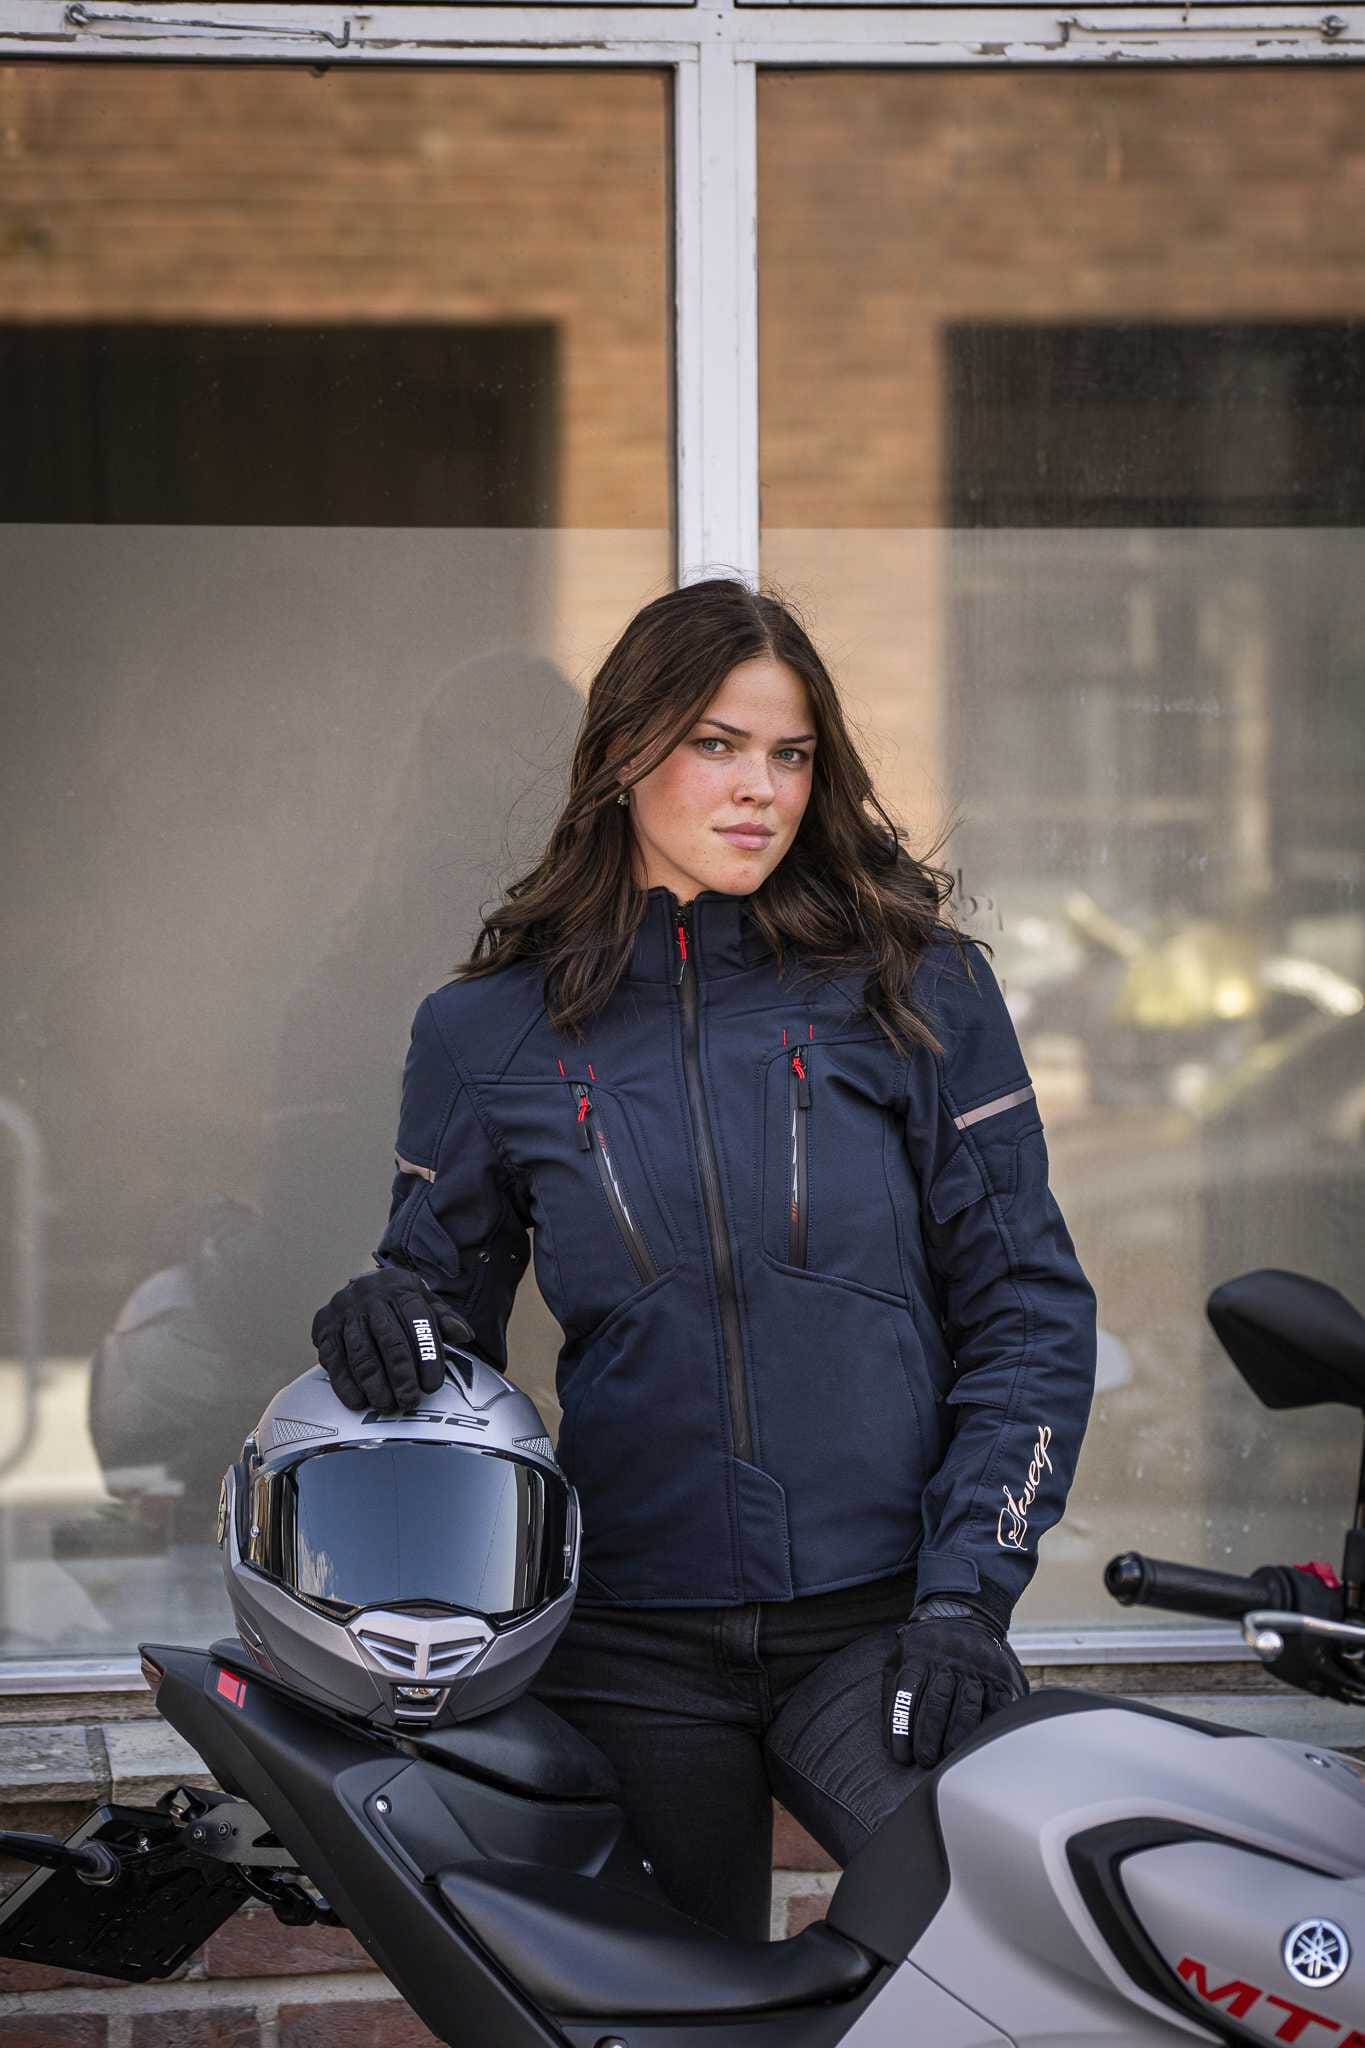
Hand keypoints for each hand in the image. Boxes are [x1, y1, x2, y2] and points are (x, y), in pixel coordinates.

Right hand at [310, 1267, 472, 1413]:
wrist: (359, 1286)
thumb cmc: (397, 1301)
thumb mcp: (423, 1302)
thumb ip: (444, 1320)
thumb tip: (465, 1335)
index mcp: (400, 1288)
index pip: (418, 1321)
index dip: (427, 1355)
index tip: (432, 1385)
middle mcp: (370, 1297)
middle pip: (390, 1340)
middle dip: (401, 1376)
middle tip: (409, 1401)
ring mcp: (344, 1312)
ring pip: (362, 1353)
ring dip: (375, 1385)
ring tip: (387, 1405)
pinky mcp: (324, 1328)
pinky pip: (334, 1360)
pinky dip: (346, 1384)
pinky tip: (358, 1401)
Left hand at [881, 1596, 1027, 1768]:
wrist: (966, 1615)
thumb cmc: (924, 1649)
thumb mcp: (900, 1657)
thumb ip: (892, 1694)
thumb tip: (889, 1741)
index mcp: (918, 1654)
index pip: (907, 1693)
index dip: (902, 1728)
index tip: (901, 1756)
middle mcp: (948, 1660)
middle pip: (937, 1703)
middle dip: (929, 1738)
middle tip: (925, 1761)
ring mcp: (976, 1668)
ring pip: (966, 1707)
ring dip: (955, 1738)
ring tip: (948, 1758)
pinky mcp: (1000, 1678)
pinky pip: (995, 1708)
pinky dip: (986, 1729)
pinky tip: (977, 1745)